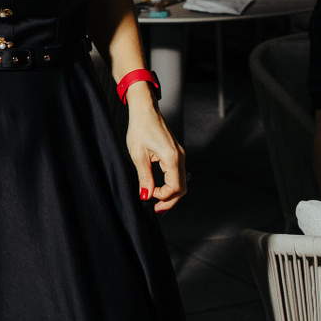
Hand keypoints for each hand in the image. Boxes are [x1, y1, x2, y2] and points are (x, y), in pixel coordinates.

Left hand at [124, 84, 186, 211]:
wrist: (145, 110)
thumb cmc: (140, 128)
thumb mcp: (138, 155)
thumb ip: (144, 177)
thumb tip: (146, 195)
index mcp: (172, 157)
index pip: (175, 187)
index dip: (163, 197)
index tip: (148, 196)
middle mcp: (180, 157)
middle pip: (182, 188)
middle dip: (170, 201)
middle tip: (157, 210)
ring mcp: (180, 155)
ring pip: (181, 182)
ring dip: (170, 194)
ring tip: (157, 203)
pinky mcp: (175, 154)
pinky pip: (177, 174)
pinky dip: (170, 185)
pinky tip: (159, 190)